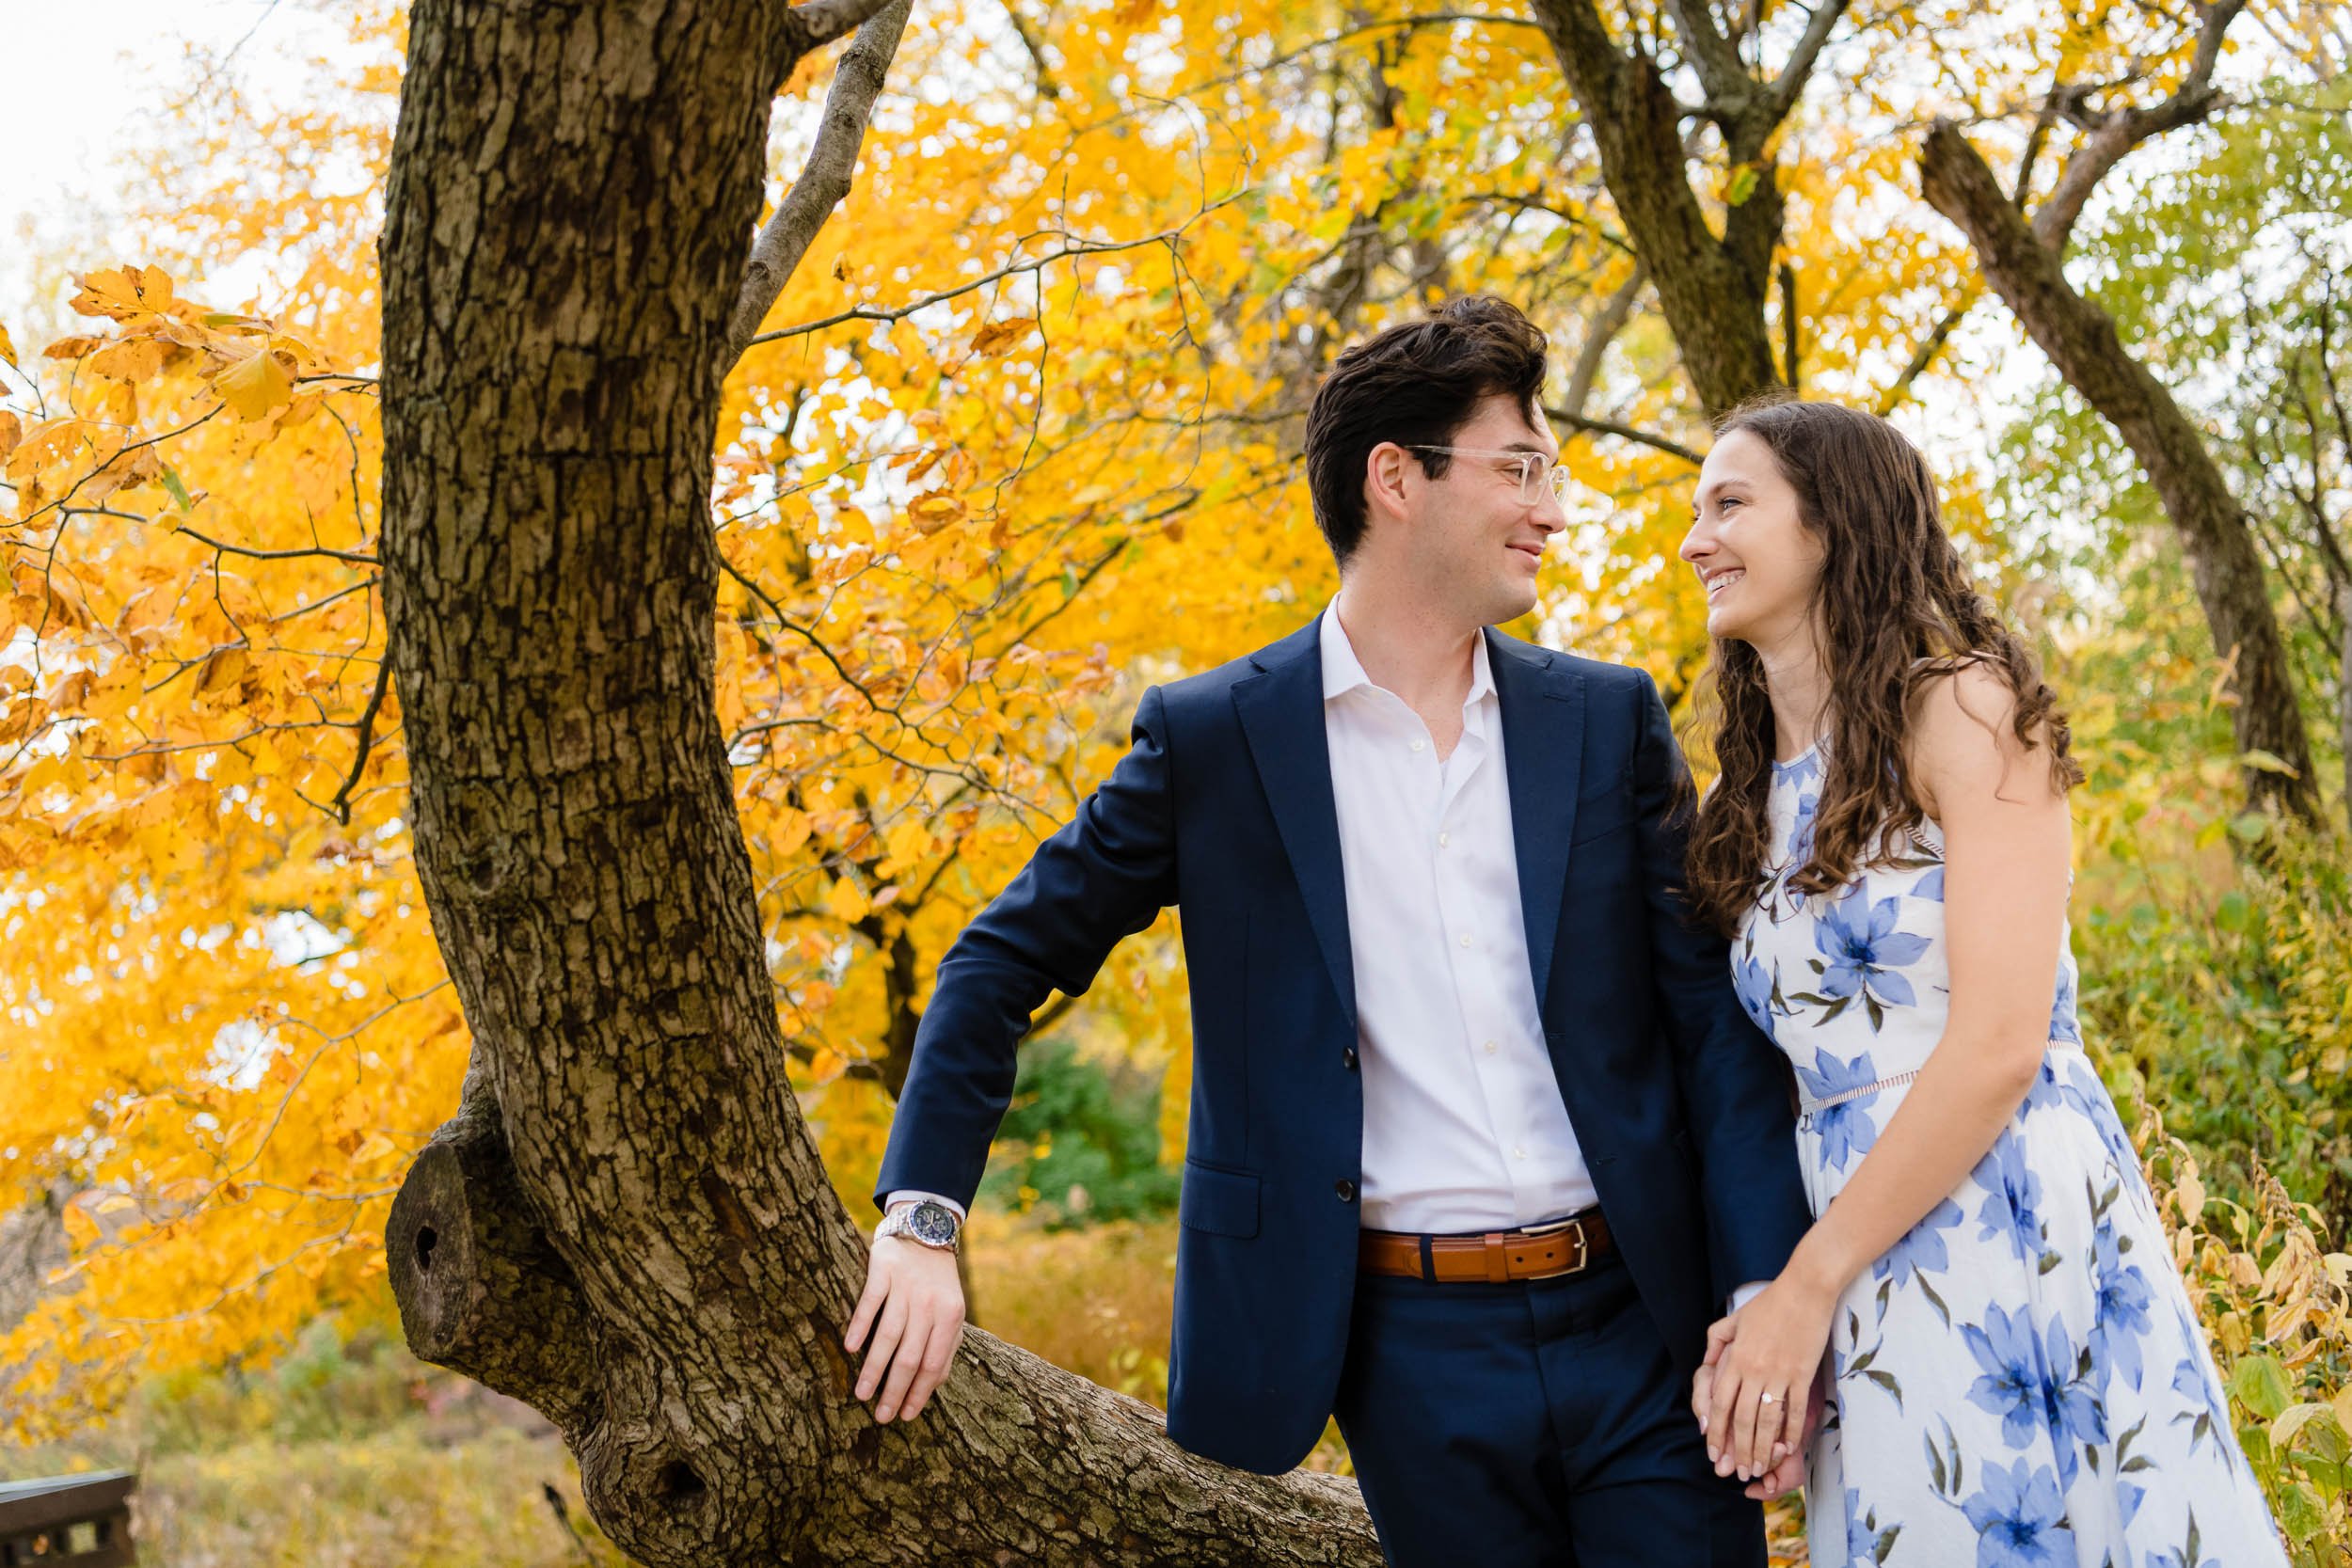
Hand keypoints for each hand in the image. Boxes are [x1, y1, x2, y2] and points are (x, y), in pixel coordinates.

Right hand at [844, 1222, 965, 1423]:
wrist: (926, 1229)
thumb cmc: (938, 1281)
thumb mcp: (952, 1311)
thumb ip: (947, 1345)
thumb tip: (935, 1385)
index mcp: (951, 1316)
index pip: (934, 1364)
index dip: (919, 1393)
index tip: (905, 1416)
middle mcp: (929, 1303)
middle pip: (910, 1356)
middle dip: (895, 1390)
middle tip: (881, 1416)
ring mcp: (905, 1286)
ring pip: (888, 1335)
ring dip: (874, 1369)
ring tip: (862, 1394)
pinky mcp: (883, 1270)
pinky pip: (870, 1303)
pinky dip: (860, 1326)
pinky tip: (850, 1348)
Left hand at [1700, 1277, 1835, 1479]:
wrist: (1805, 1291)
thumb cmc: (1769, 1303)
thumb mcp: (1734, 1318)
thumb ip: (1717, 1340)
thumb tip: (1706, 1360)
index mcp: (1736, 1358)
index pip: (1721, 1403)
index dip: (1717, 1431)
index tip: (1714, 1452)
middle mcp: (1754, 1370)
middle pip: (1743, 1419)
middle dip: (1738, 1449)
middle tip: (1737, 1472)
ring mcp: (1780, 1375)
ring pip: (1767, 1421)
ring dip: (1762, 1448)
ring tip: (1759, 1468)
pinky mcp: (1803, 1376)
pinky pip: (1795, 1411)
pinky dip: (1791, 1433)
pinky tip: (1786, 1448)